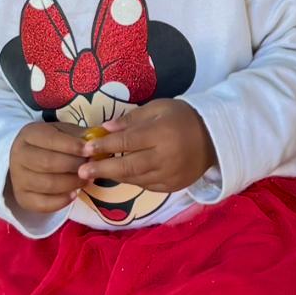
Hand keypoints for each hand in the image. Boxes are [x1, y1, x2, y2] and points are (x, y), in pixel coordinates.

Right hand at [7, 118, 86, 215]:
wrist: (27, 159)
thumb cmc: (51, 143)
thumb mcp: (63, 132)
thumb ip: (79, 136)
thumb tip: (100, 140)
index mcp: (29, 135)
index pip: (51, 140)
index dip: (72, 146)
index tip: (90, 150)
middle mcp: (19, 156)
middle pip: (48, 163)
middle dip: (75, 166)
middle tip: (92, 167)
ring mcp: (18, 178)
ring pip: (48, 184)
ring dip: (72, 183)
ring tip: (87, 180)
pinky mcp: (22, 198)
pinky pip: (43, 204)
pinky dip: (62, 201)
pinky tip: (74, 194)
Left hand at [76, 99, 216, 195]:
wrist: (214, 137)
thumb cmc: (181, 117)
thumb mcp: (157, 108)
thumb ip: (131, 120)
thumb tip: (105, 129)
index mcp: (160, 134)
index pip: (126, 142)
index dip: (104, 146)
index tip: (86, 147)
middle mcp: (165, 157)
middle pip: (127, 167)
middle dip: (102, 169)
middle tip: (82, 170)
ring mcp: (170, 174)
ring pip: (135, 179)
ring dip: (114, 176)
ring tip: (96, 173)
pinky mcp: (173, 186)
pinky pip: (146, 186)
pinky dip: (132, 180)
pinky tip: (121, 175)